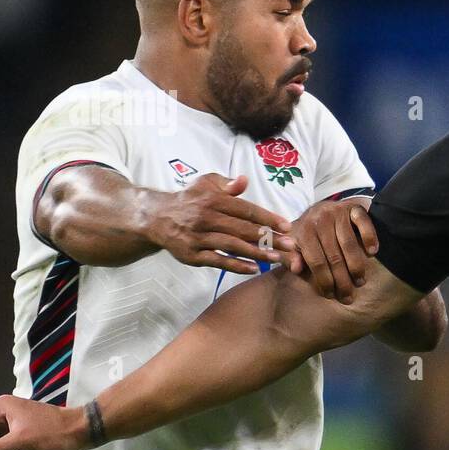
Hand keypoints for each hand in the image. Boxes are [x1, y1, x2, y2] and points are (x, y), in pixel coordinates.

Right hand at [147, 174, 298, 274]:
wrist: (157, 217)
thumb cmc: (190, 199)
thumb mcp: (205, 183)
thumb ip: (226, 183)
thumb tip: (244, 181)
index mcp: (213, 200)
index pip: (245, 209)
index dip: (266, 218)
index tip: (286, 226)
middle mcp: (206, 218)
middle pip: (242, 229)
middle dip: (269, 238)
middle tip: (290, 245)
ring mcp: (198, 238)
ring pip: (232, 246)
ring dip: (257, 253)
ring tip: (277, 258)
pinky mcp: (192, 255)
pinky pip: (218, 261)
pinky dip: (236, 266)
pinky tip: (254, 268)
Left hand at [285, 198, 378, 302]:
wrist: (322, 207)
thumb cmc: (309, 232)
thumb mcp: (296, 244)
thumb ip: (293, 257)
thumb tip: (296, 269)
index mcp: (304, 231)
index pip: (316, 261)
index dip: (324, 280)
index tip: (331, 295)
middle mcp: (320, 219)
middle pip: (334, 256)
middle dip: (342, 280)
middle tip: (348, 296)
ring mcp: (337, 211)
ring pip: (349, 244)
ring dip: (356, 265)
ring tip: (360, 281)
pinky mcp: (354, 206)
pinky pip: (363, 223)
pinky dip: (369, 237)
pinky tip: (372, 252)